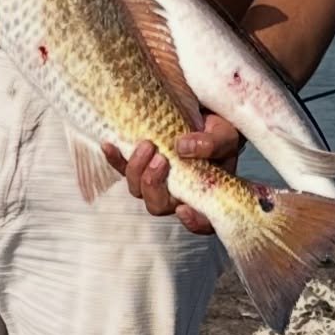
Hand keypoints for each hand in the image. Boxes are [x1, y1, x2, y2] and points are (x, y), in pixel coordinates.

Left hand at [103, 113, 241, 236]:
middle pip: (158, 206)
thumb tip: (182, 148)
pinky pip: (121, 168)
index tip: (183, 208)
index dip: (193, 222)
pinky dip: (115, 158)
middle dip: (154, 185)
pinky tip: (109, 145)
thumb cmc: (217, 131)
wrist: (200, 111)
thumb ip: (212, 144)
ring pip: (137, 189)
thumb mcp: (225, 134)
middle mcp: (177, 194)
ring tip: (147, 144)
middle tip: (161, 158)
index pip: (202, 222)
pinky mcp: (139, 165)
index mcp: (204, 195)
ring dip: (137, 169)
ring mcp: (156, 181)